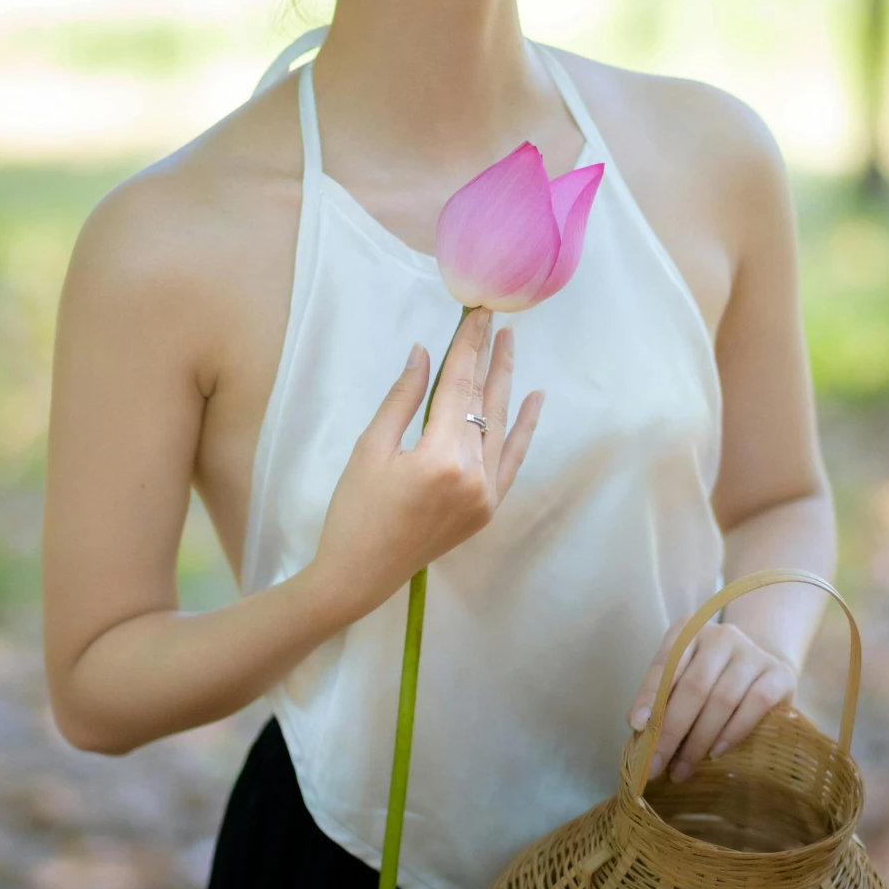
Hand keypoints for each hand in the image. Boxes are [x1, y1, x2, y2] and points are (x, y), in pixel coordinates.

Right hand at [309, 307, 543, 625]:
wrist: (360, 574)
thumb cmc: (354, 511)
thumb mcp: (371, 448)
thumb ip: (403, 399)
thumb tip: (424, 353)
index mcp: (441, 458)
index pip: (459, 387)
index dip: (468, 347)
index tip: (477, 314)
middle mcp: (473, 475)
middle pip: (484, 402)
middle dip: (489, 357)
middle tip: (496, 319)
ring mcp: (486, 495)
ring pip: (501, 425)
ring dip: (506, 383)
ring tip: (510, 345)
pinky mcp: (488, 508)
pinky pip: (513, 460)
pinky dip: (525, 429)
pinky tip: (534, 399)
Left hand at [627, 619, 795, 780]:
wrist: (762, 666)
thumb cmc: (711, 677)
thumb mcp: (683, 677)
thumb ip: (663, 697)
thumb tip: (642, 732)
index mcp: (688, 631)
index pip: (665, 664)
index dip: (649, 695)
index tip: (637, 726)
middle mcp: (721, 636)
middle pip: (693, 687)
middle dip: (671, 731)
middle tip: (656, 764)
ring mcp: (752, 653)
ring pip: (722, 699)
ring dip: (698, 740)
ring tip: (682, 769)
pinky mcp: (779, 674)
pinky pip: (755, 705)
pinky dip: (733, 732)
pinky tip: (716, 753)